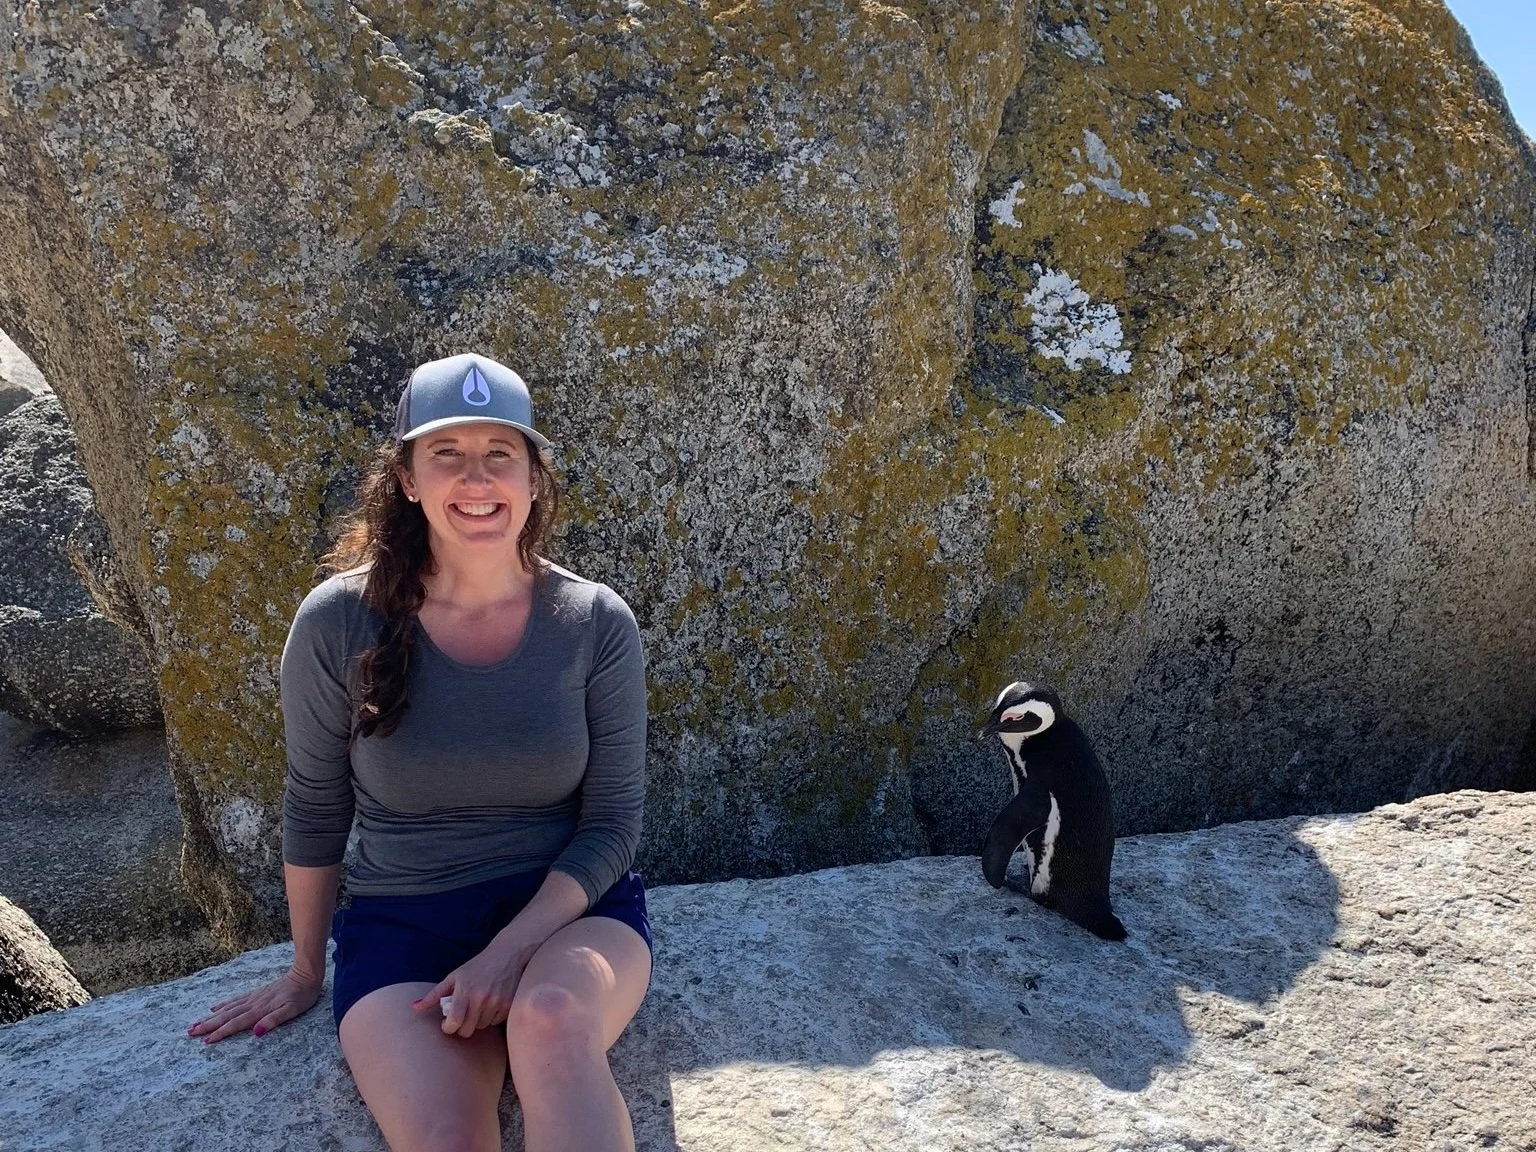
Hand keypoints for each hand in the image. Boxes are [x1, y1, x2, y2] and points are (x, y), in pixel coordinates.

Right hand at [187, 968, 322, 1043]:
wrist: (305, 974)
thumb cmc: (301, 996)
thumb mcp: (292, 1010)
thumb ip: (274, 1020)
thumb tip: (256, 1032)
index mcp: (260, 1010)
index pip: (236, 1024)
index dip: (220, 1033)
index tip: (205, 1041)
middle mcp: (253, 1004)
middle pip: (226, 1016)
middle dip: (208, 1025)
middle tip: (190, 1032)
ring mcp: (253, 998)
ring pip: (228, 1008)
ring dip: (211, 1017)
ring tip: (196, 1022)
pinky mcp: (256, 993)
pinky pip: (235, 1000)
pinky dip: (223, 1005)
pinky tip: (214, 1008)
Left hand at [414, 939, 529, 1038]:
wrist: (507, 953)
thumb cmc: (478, 965)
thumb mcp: (454, 976)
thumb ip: (434, 995)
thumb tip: (414, 1007)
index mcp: (465, 990)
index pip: (454, 1022)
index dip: (448, 1028)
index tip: (447, 1024)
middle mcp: (481, 997)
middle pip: (467, 1030)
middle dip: (462, 1027)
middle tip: (462, 1017)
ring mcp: (497, 1001)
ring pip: (482, 1027)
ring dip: (478, 1021)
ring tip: (478, 1006)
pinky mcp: (510, 1004)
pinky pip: (496, 1022)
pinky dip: (492, 1017)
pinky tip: (492, 1004)